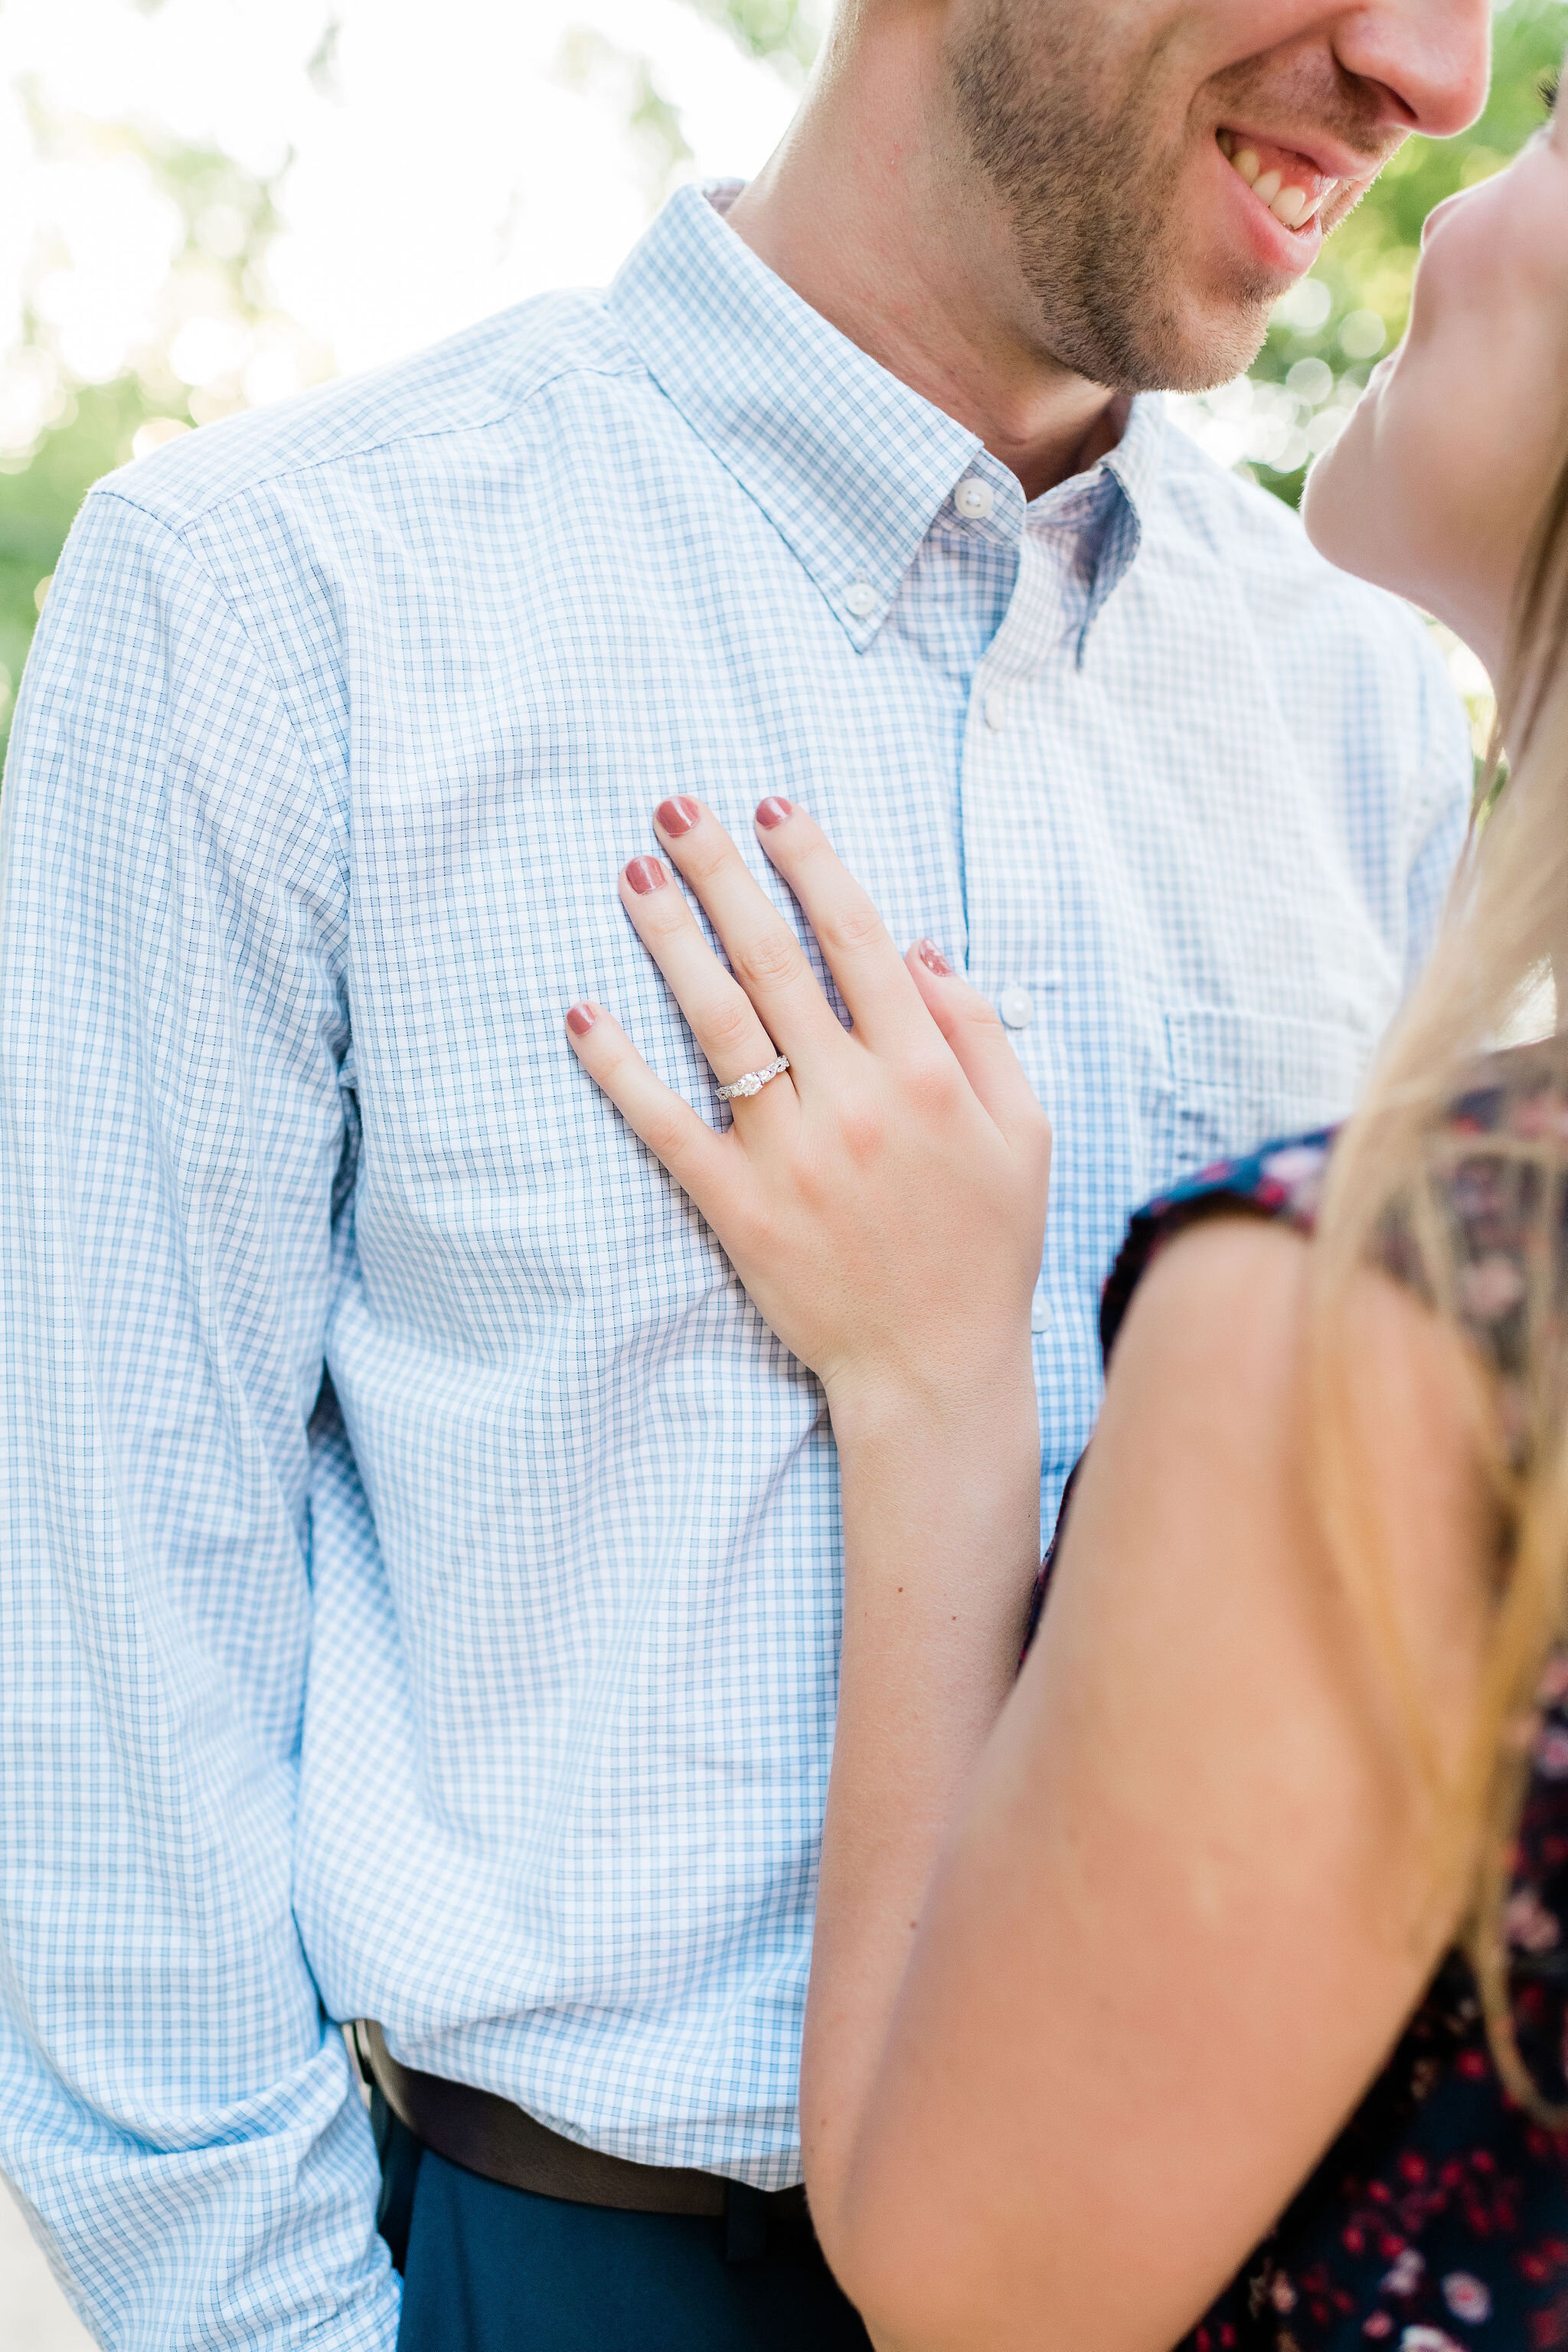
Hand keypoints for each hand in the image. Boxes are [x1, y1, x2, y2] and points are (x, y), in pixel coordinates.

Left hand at [563, 795, 1050, 1417]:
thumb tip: (916, 949)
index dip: (812, 864)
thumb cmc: (985, 1248)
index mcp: (926, 1073)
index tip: (773, 809)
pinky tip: (583, 1012)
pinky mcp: (737, 1206)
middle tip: (675, 811)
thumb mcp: (1021, 1134)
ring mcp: (790, 1153)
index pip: (857, 940)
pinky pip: (665, 1123)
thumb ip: (978, 1034)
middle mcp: (854, 1100)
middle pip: (774, 962)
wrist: (934, 1367)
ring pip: (717, 1022)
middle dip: (723, 874)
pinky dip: (619, 1066)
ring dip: (670, 939)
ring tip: (633, 876)